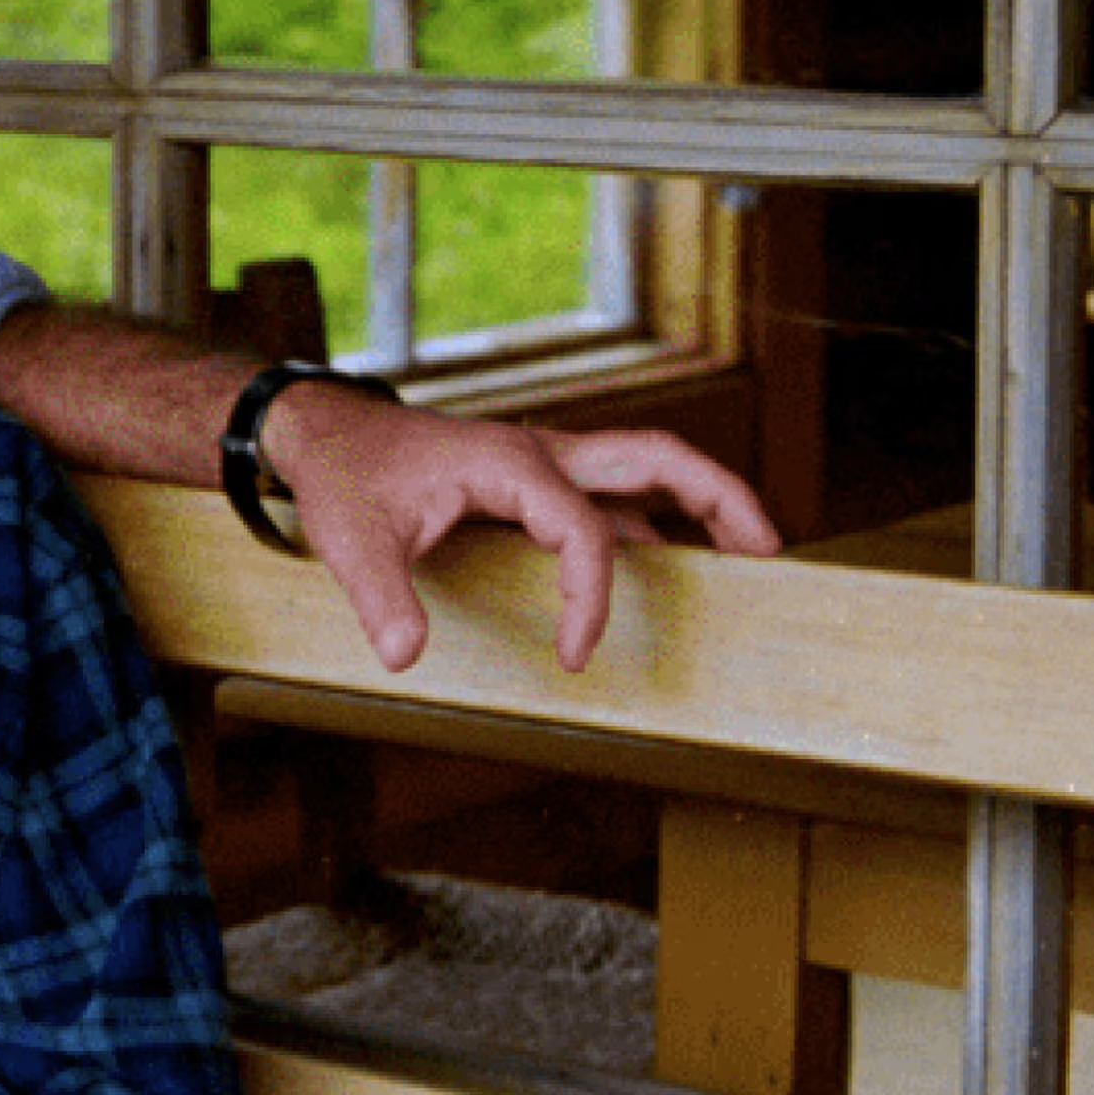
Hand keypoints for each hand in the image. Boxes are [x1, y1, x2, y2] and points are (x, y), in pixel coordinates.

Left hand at [266, 386, 780, 673]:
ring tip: (751, 558)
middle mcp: (542, 453)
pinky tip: (672, 570)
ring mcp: (545, 465)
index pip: (583, 532)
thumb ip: (380, 598)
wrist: (325, 435)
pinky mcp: (537, 483)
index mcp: (509, 460)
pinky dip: (653, 529)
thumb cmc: (343, 476)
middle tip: (768, 551)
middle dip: (721, 499)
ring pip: (645, 472)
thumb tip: (405, 657)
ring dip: (701, 507)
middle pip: (658, 458)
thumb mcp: (350, 538)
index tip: (575, 658)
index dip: (590, 600)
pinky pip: (613, 502)